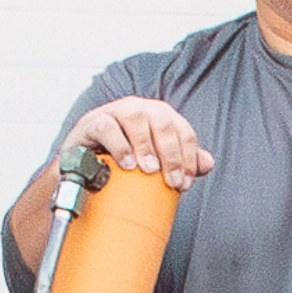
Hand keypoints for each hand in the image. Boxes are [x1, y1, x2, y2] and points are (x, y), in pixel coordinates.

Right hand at [72, 97, 214, 185]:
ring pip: (137, 118)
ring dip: (146, 146)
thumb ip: (181, 161)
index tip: (184, 183)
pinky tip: (126, 164)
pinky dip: (119, 146)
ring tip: (148, 170)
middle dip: (171, 154)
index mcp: (160, 117)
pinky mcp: (94, 121)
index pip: (183, 132)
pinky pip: (108, 127)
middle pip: (164, 123)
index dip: (188, 158)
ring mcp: (116, 111)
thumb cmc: (122, 161)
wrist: (83, 163)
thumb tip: (208, 163)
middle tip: (171, 182)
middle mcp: (141, 109)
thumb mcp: (154, 163)